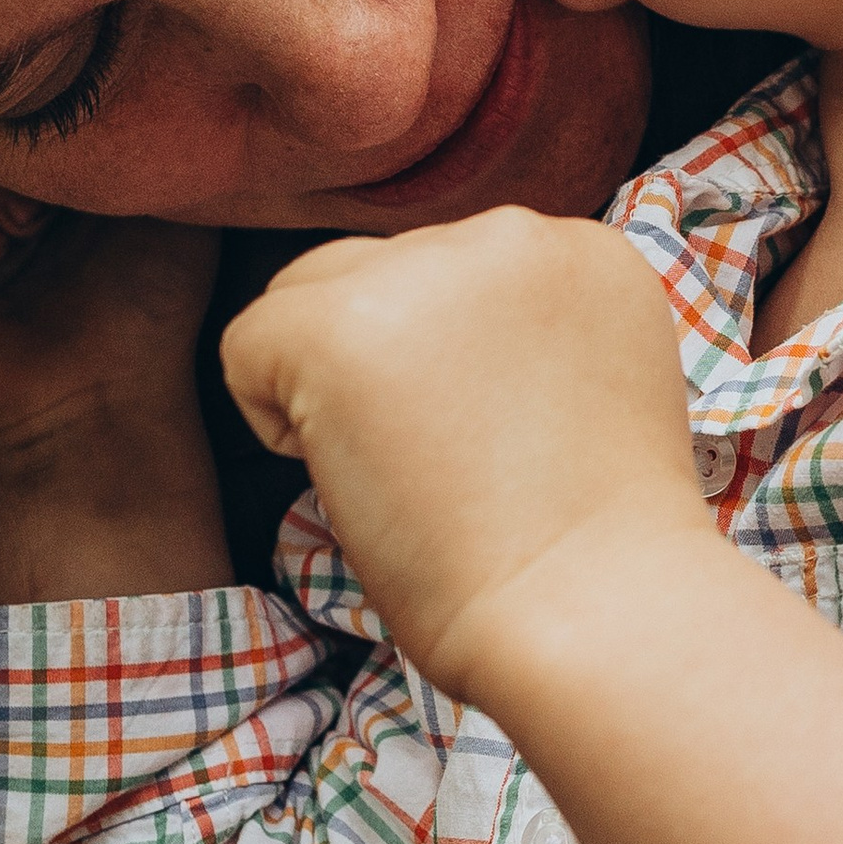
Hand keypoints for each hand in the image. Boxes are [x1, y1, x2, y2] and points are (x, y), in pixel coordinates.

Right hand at [0, 136, 232, 600]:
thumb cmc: (154, 305)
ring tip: (31, 222)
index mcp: (46, 164)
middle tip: (54, 174)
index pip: (7, 91)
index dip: (31, 93)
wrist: (113, 397)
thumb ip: (159, 131)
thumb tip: (155, 66)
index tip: (81, 124)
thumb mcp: (174, 200)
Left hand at [219, 207, 709, 697]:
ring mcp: (424, 268)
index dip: (447, 364)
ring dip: (330, 379)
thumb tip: (422, 348)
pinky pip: (248, 342)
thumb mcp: (590, 389)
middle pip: (383, 270)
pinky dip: (271, 418)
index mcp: (581, 248)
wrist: (594, 610)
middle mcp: (511, 233)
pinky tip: (351, 477)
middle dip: (386, 361)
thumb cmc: (592, 549)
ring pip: (312, 292)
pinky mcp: (341, 323)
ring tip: (402, 472)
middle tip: (442, 466)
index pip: (457, 271)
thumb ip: (522, 336)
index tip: (493, 442)